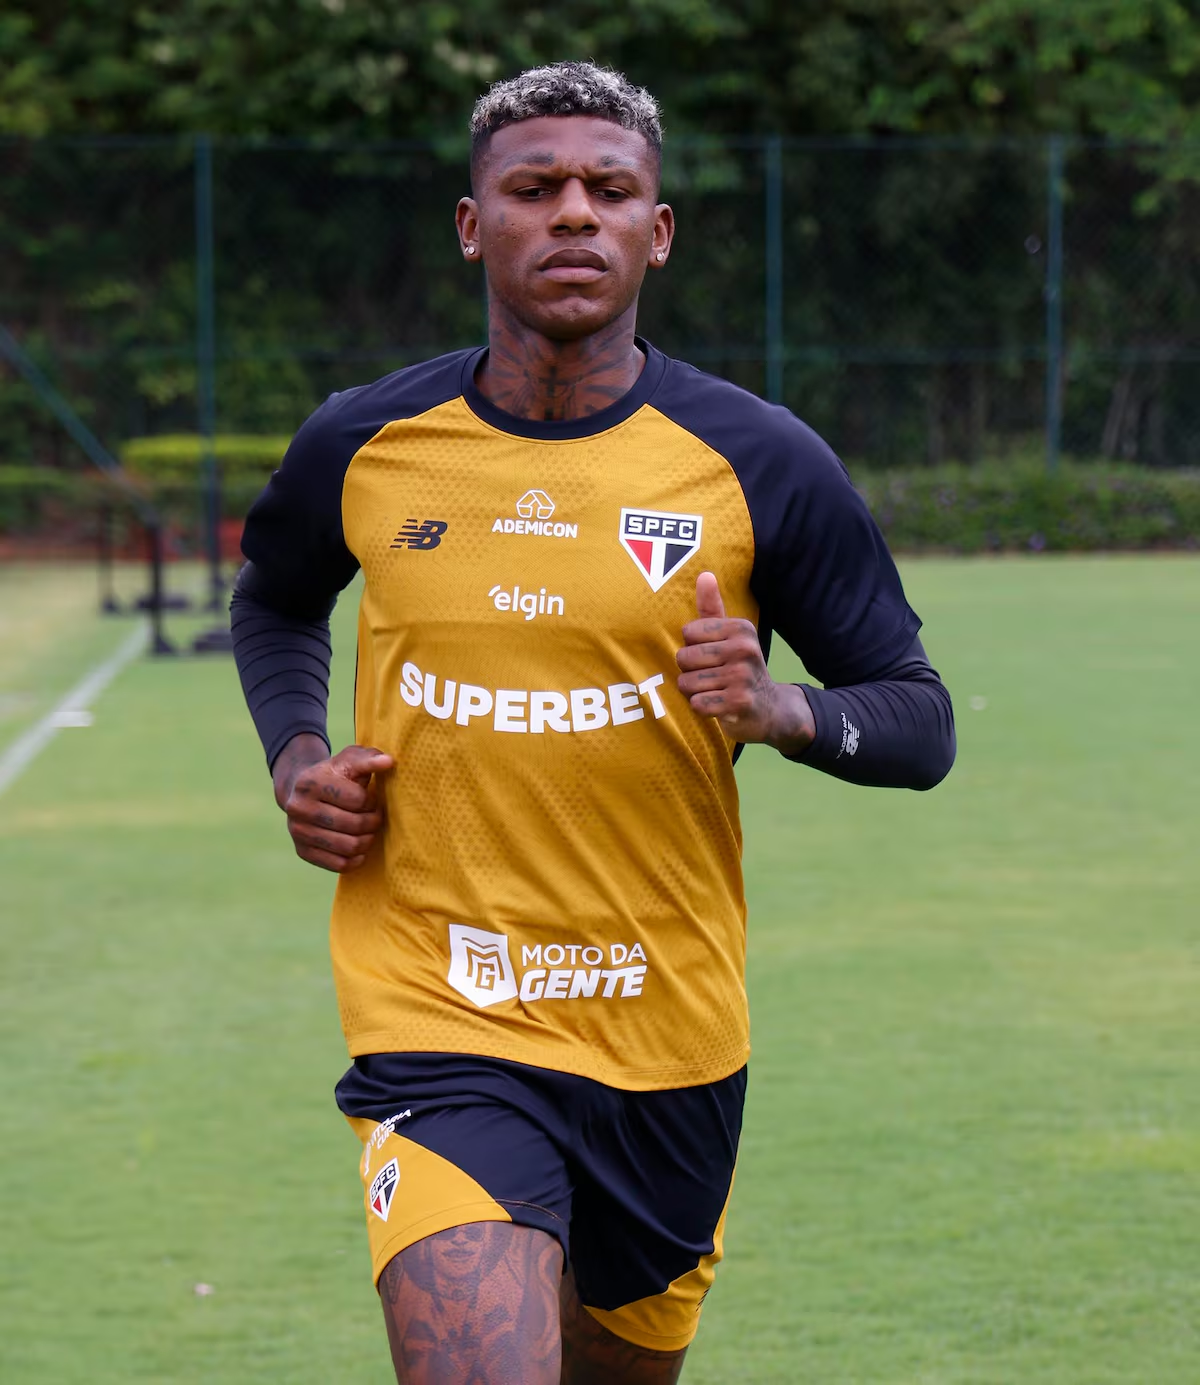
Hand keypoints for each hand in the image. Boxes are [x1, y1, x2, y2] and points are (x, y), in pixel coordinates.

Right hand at [272, 734, 393, 872]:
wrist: (302, 790)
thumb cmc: (335, 774)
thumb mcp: (350, 759)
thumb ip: (369, 759)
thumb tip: (389, 761)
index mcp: (310, 782)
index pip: (358, 799)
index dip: (372, 801)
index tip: (371, 798)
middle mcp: (299, 808)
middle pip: (354, 825)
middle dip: (373, 822)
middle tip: (376, 817)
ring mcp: (298, 832)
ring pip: (348, 847)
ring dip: (367, 840)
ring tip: (370, 830)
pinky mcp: (303, 851)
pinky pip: (339, 865)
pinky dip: (356, 858)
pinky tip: (360, 847)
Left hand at [676, 571, 815, 753]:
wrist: (770, 708)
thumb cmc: (740, 667)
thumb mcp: (730, 636)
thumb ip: (712, 608)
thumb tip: (704, 575)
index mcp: (740, 628)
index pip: (688, 632)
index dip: (692, 648)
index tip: (712, 656)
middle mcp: (744, 649)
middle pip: (684, 657)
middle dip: (690, 672)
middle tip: (712, 677)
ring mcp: (742, 676)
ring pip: (687, 683)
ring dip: (694, 692)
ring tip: (715, 691)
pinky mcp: (739, 703)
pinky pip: (697, 703)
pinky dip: (702, 708)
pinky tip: (719, 706)